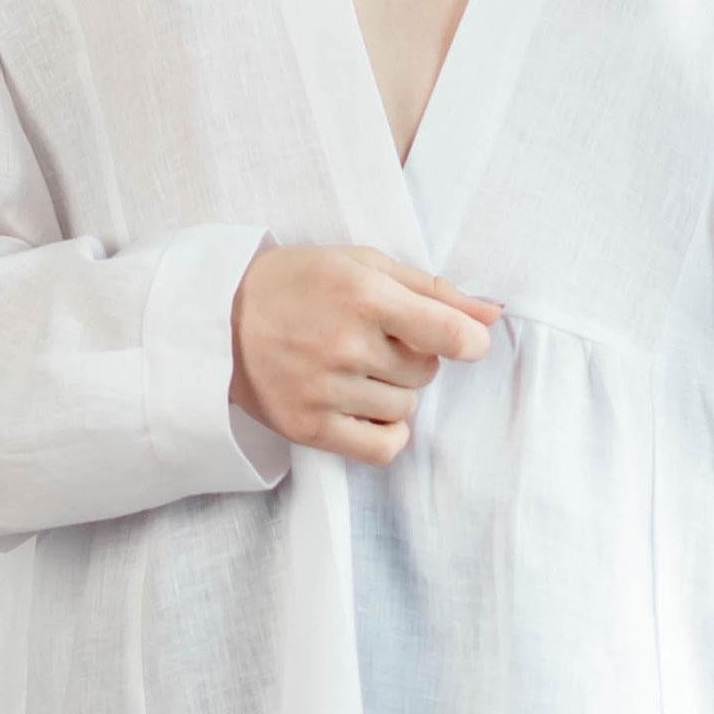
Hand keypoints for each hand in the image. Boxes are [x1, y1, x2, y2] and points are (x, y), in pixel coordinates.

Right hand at [230, 240, 503, 466]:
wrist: (218, 319)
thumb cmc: (300, 283)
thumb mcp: (364, 265)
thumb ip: (433, 290)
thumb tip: (494, 314)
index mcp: (363, 296)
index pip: (449, 334)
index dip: (468, 341)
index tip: (462, 341)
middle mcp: (344, 345)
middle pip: (427, 373)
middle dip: (413, 358)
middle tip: (372, 340)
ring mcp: (324, 390)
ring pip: (406, 409)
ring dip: (393, 392)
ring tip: (354, 368)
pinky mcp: (308, 427)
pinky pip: (383, 448)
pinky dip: (386, 433)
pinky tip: (367, 410)